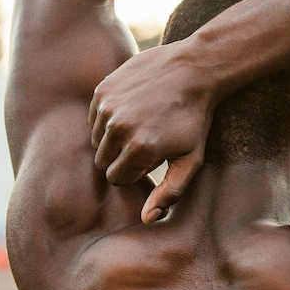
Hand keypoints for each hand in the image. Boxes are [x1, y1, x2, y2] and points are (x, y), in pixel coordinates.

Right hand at [89, 44, 213, 223]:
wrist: (194, 69)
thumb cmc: (195, 119)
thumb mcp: (190, 159)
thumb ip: (169, 193)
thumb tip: (146, 219)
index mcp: (140, 150)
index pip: (116, 178)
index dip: (134, 171)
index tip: (152, 157)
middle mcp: (119, 129)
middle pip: (103, 160)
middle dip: (121, 156)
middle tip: (146, 140)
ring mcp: (108, 107)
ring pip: (97, 138)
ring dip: (113, 136)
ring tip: (141, 122)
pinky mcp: (102, 90)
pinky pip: (94, 116)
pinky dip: (108, 116)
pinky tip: (133, 106)